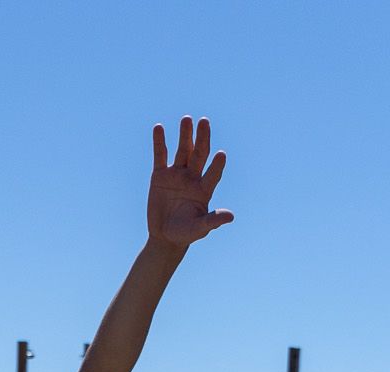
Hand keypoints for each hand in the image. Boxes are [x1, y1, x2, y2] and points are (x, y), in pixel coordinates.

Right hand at [149, 117, 232, 248]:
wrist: (165, 235)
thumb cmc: (186, 233)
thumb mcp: (199, 229)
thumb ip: (213, 221)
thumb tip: (230, 217)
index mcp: (204, 189)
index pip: (213, 173)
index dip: (217, 165)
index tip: (221, 154)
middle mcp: (193, 177)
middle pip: (199, 154)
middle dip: (202, 138)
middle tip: (205, 122)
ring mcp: (177, 174)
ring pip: (182, 150)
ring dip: (185, 135)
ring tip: (187, 119)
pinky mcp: (160, 174)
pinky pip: (160, 155)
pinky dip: (159, 142)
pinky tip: (159, 128)